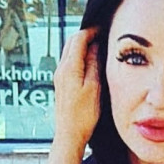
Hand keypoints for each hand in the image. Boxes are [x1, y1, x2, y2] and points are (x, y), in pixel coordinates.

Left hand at [53, 26, 100, 149]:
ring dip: (82, 46)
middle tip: (101, 35)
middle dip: (86, 35)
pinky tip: (90, 64)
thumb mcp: (94, 87)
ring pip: (69, 52)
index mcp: (69, 68)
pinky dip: (79, 57)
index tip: (103, 29)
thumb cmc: (83, 115)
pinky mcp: (61, 84)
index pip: (79, 38)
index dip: (92, 31)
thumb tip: (95, 46)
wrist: (69, 134)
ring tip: (98, 48)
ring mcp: (59, 77)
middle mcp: (61, 69)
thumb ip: (94, 64)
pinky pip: (69, 63)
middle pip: (71, 42)